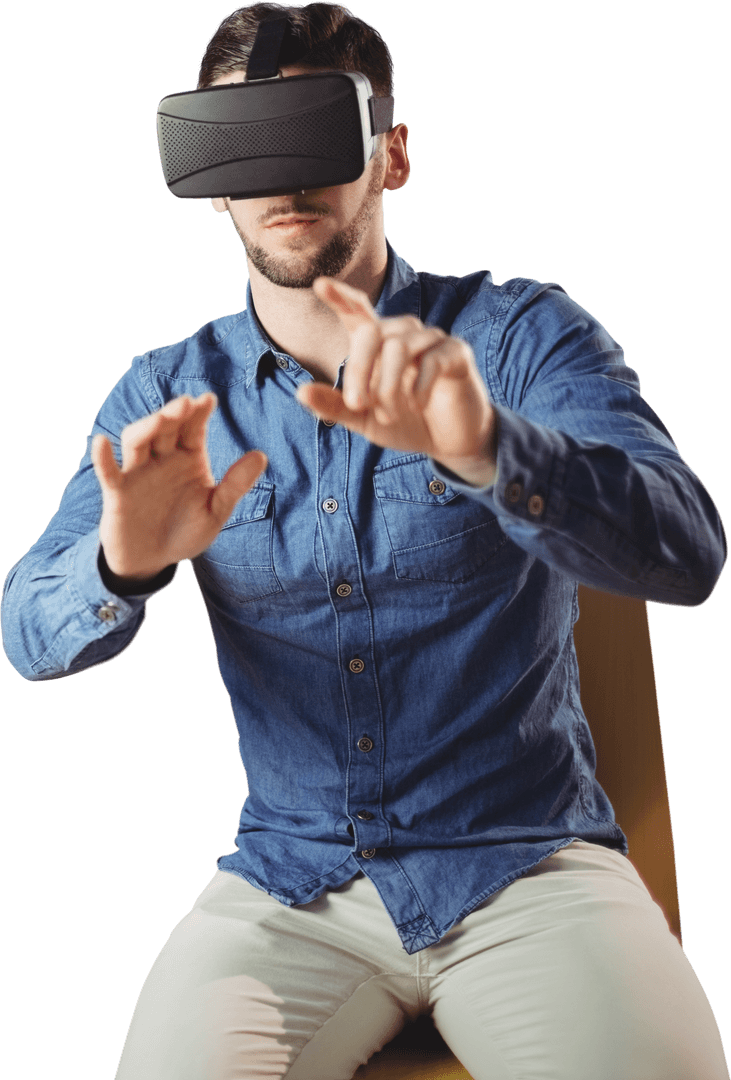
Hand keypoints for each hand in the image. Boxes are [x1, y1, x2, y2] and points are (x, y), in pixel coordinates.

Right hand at [91, 393, 266, 580]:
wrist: (154, 561)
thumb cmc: (185, 532)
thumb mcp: (215, 512)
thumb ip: (235, 485)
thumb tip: (261, 455)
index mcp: (188, 458)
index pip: (193, 428)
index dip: (199, 413)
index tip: (208, 400)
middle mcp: (162, 459)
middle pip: (165, 428)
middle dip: (175, 414)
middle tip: (187, 404)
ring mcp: (138, 472)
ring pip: (138, 440)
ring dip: (147, 427)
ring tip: (162, 418)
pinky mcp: (118, 492)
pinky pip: (108, 472)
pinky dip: (103, 457)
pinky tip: (102, 442)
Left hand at [296, 277, 497, 486]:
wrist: (447, 443)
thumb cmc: (405, 423)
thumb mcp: (365, 419)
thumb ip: (336, 406)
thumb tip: (301, 392)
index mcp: (377, 345)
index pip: (358, 312)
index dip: (340, 297)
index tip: (320, 285)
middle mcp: (403, 334)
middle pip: (372, 332)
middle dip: (359, 369)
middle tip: (357, 404)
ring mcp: (432, 341)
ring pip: (399, 347)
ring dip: (389, 386)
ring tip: (389, 415)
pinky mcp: (457, 353)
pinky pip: (432, 360)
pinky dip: (419, 388)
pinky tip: (417, 406)